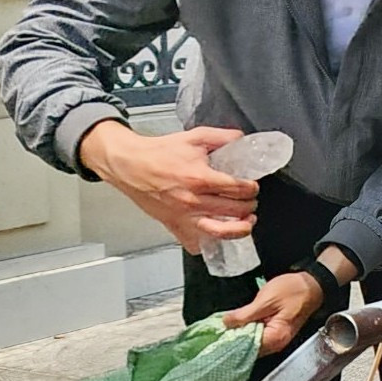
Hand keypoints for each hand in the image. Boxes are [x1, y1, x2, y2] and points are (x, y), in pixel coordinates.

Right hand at [79, 122, 257, 252]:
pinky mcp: (173, 225)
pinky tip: (218, 234)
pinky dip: (209, 243)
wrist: (129, 164)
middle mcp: (193, 200)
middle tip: (251, 201)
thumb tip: (242, 138)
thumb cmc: (158, 153)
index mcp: (200, 178)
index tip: (252, 186)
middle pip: (235, 211)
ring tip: (246, 222)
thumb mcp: (194, 137)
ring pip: (220, 232)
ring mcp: (183, 216)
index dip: (252, 188)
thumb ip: (222, 137)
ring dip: (240, 229)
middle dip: (250, 206)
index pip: (239, 189)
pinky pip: (195, 243)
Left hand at [222, 272, 325, 352]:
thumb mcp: (265, 300)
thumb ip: (245, 314)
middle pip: (249, 347)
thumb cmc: (293, 290)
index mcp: (276, 337)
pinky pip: (257, 336)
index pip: (247, 347)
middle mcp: (277, 343)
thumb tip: (226, 323)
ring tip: (225, 325)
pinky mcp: (274, 332)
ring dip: (239, 333)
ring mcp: (276, 339)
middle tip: (216, 329)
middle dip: (233, 338)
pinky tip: (237, 323)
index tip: (215, 334)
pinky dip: (247, 330)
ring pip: (251, 342)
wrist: (311, 284)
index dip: (231, 340)